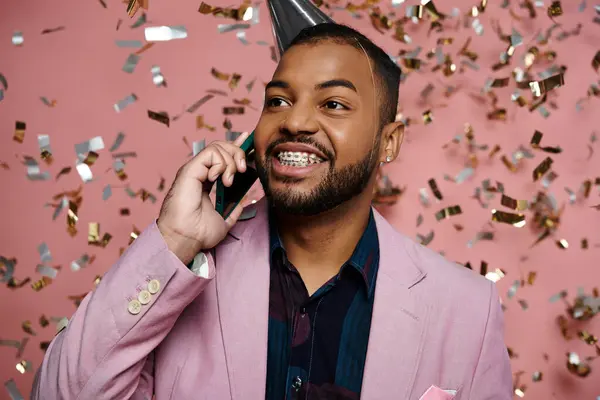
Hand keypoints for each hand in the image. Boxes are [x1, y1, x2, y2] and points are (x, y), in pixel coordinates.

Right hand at [157, 132, 249, 263]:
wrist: (186, 239)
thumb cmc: (199, 233)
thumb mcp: (224, 220)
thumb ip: (233, 210)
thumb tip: (242, 202)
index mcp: (205, 181)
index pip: (220, 156)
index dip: (235, 146)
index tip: (248, 140)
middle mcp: (199, 172)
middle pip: (221, 147)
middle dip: (238, 153)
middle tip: (243, 170)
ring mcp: (194, 169)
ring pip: (217, 147)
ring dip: (231, 161)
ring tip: (229, 181)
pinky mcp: (190, 169)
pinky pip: (210, 153)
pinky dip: (220, 163)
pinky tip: (219, 179)